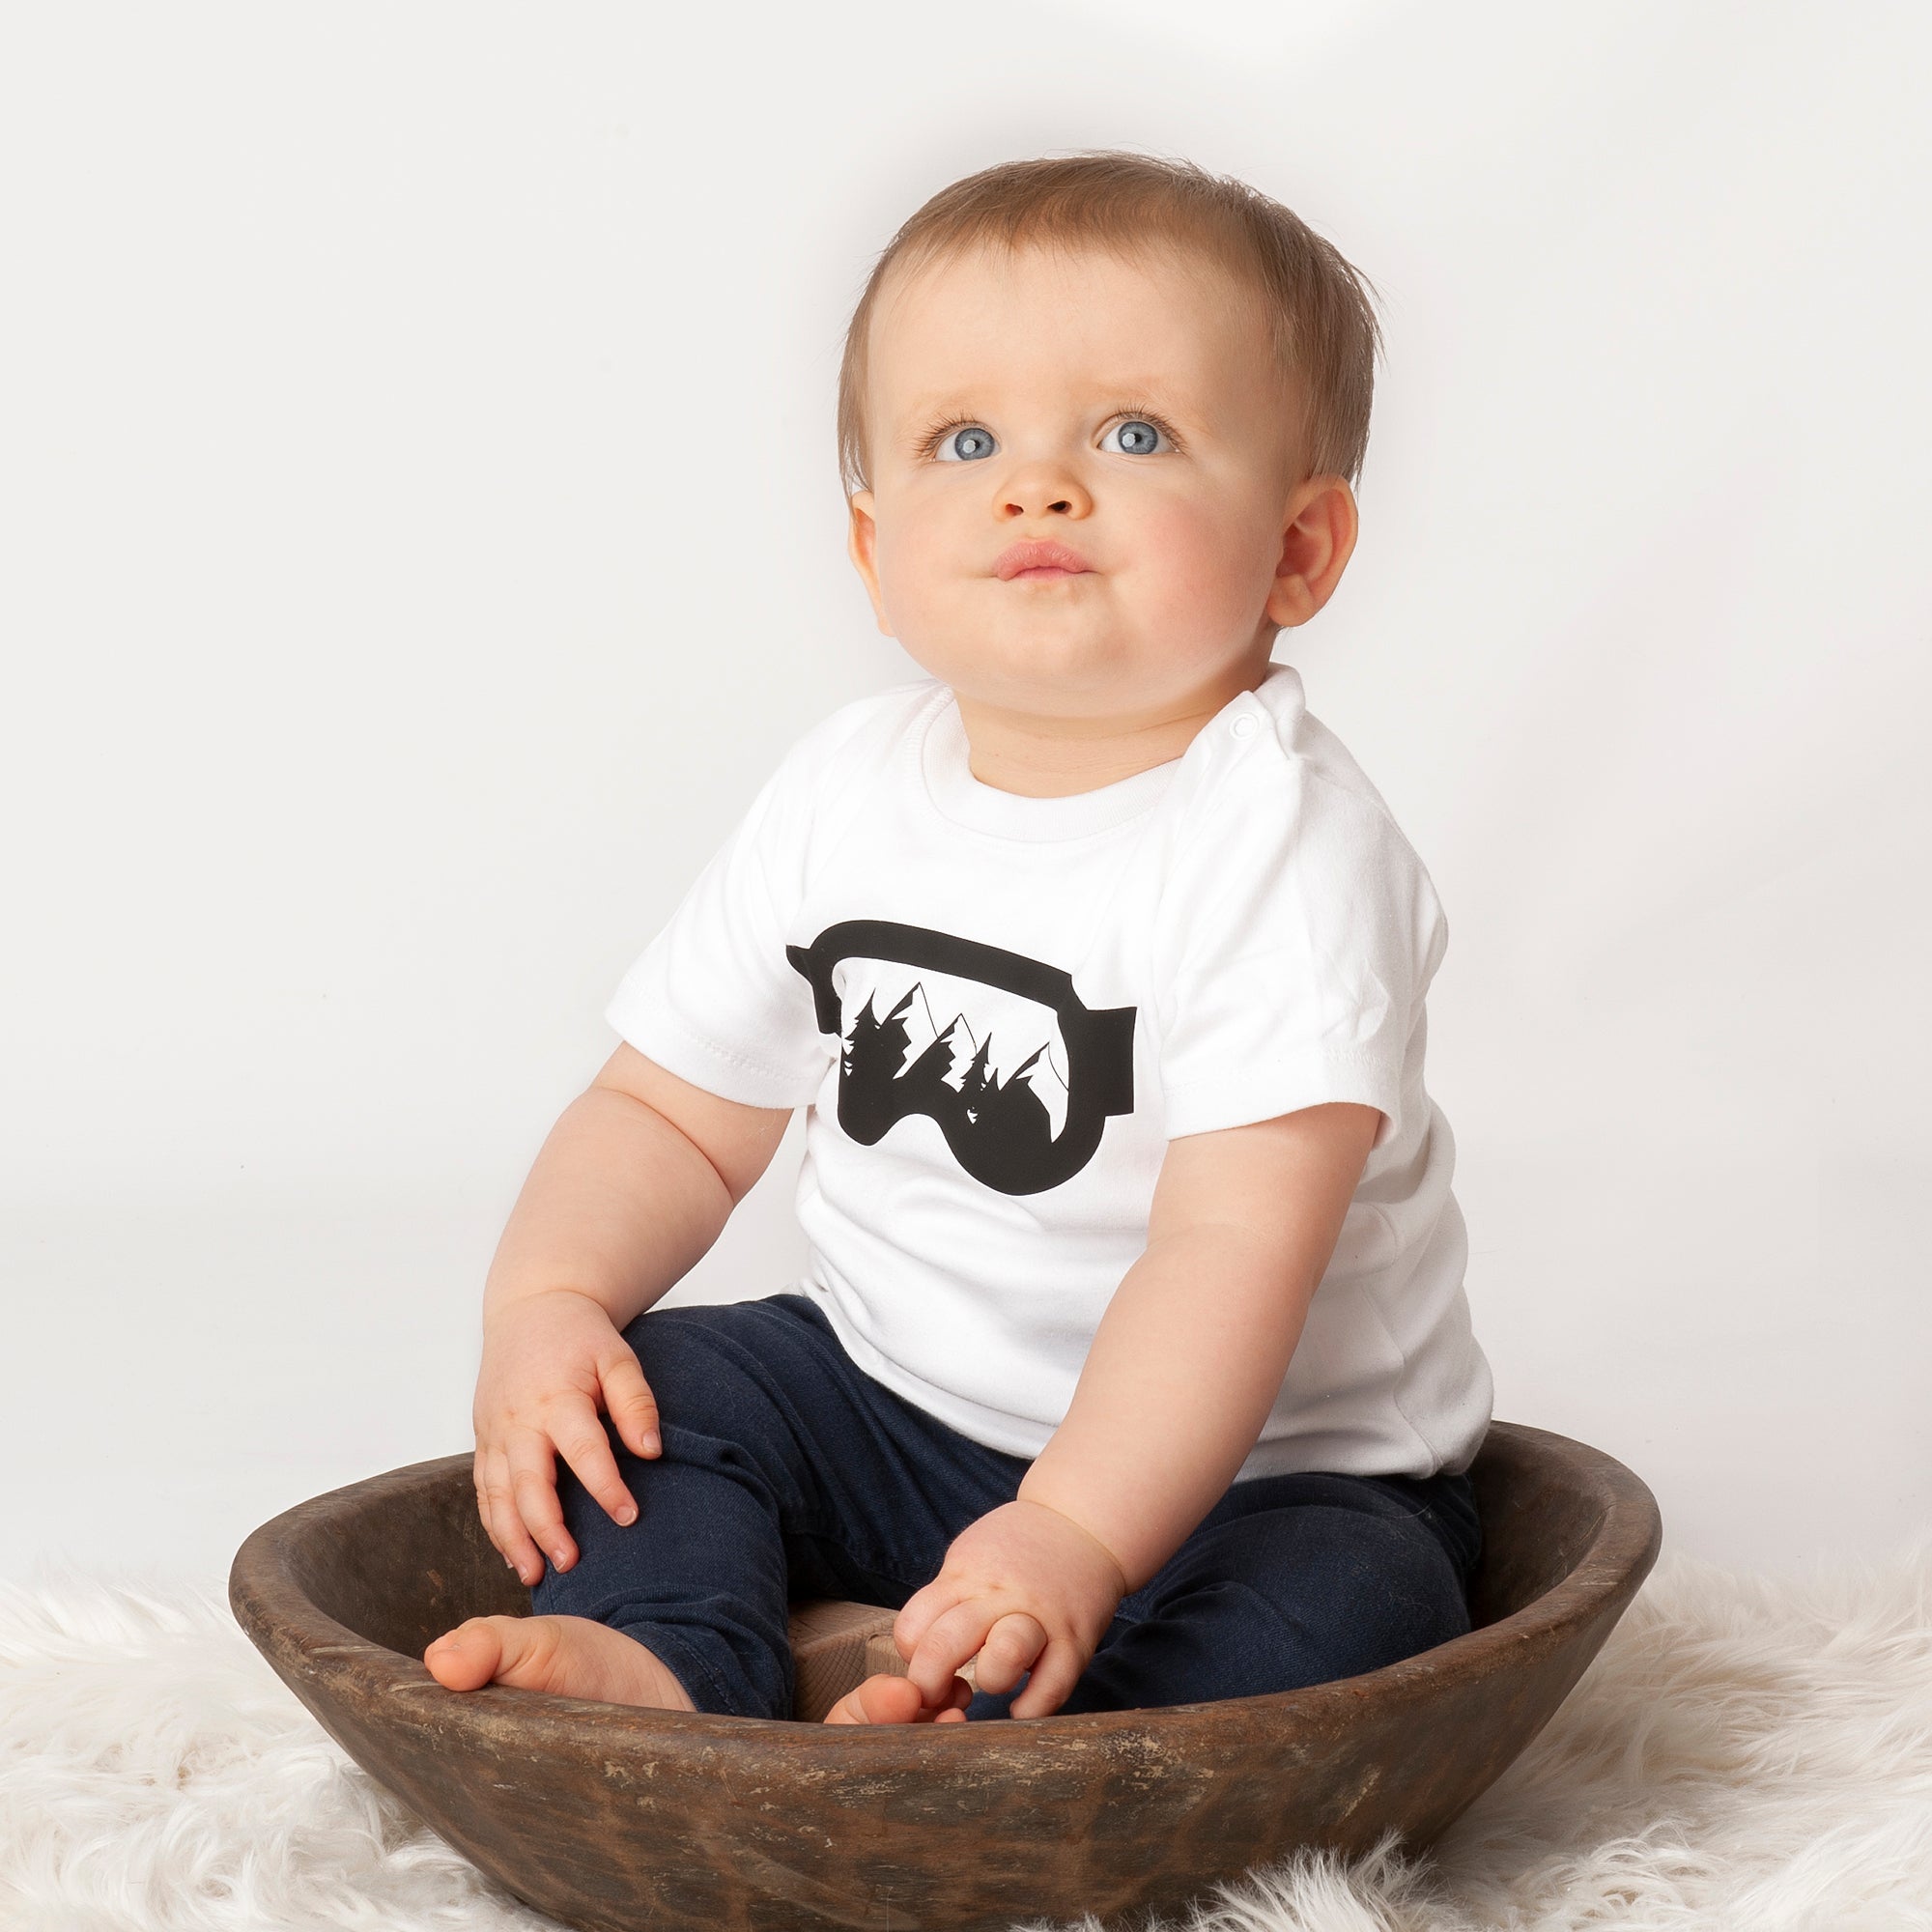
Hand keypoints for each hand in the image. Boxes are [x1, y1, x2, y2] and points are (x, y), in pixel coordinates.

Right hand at [472, 1289, 662, 1584]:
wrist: (530, 1309)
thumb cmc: (581, 1336)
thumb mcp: (617, 1357)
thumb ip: (635, 1402)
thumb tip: (652, 1450)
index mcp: (556, 1397)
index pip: (582, 1451)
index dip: (605, 1486)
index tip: (629, 1517)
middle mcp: (518, 1420)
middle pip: (528, 1483)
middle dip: (547, 1528)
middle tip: (571, 1564)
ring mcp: (494, 1431)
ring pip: (496, 1495)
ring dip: (512, 1538)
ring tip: (535, 1575)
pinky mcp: (482, 1439)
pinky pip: (483, 1489)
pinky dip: (494, 1524)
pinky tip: (511, 1553)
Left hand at [892, 1499, 1127, 1718]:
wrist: (1081, 1522)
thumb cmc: (1017, 1548)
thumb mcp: (970, 1557)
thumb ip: (946, 1599)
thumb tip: (916, 1650)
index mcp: (965, 1576)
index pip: (914, 1625)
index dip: (910, 1658)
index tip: (923, 1668)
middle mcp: (998, 1596)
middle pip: (944, 1646)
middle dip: (930, 1683)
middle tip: (941, 1693)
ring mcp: (1039, 1618)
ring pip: (1002, 1659)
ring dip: (991, 1680)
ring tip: (994, 1679)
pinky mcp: (1076, 1639)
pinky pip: (1052, 1687)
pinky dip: (1032, 1708)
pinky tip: (1022, 1706)